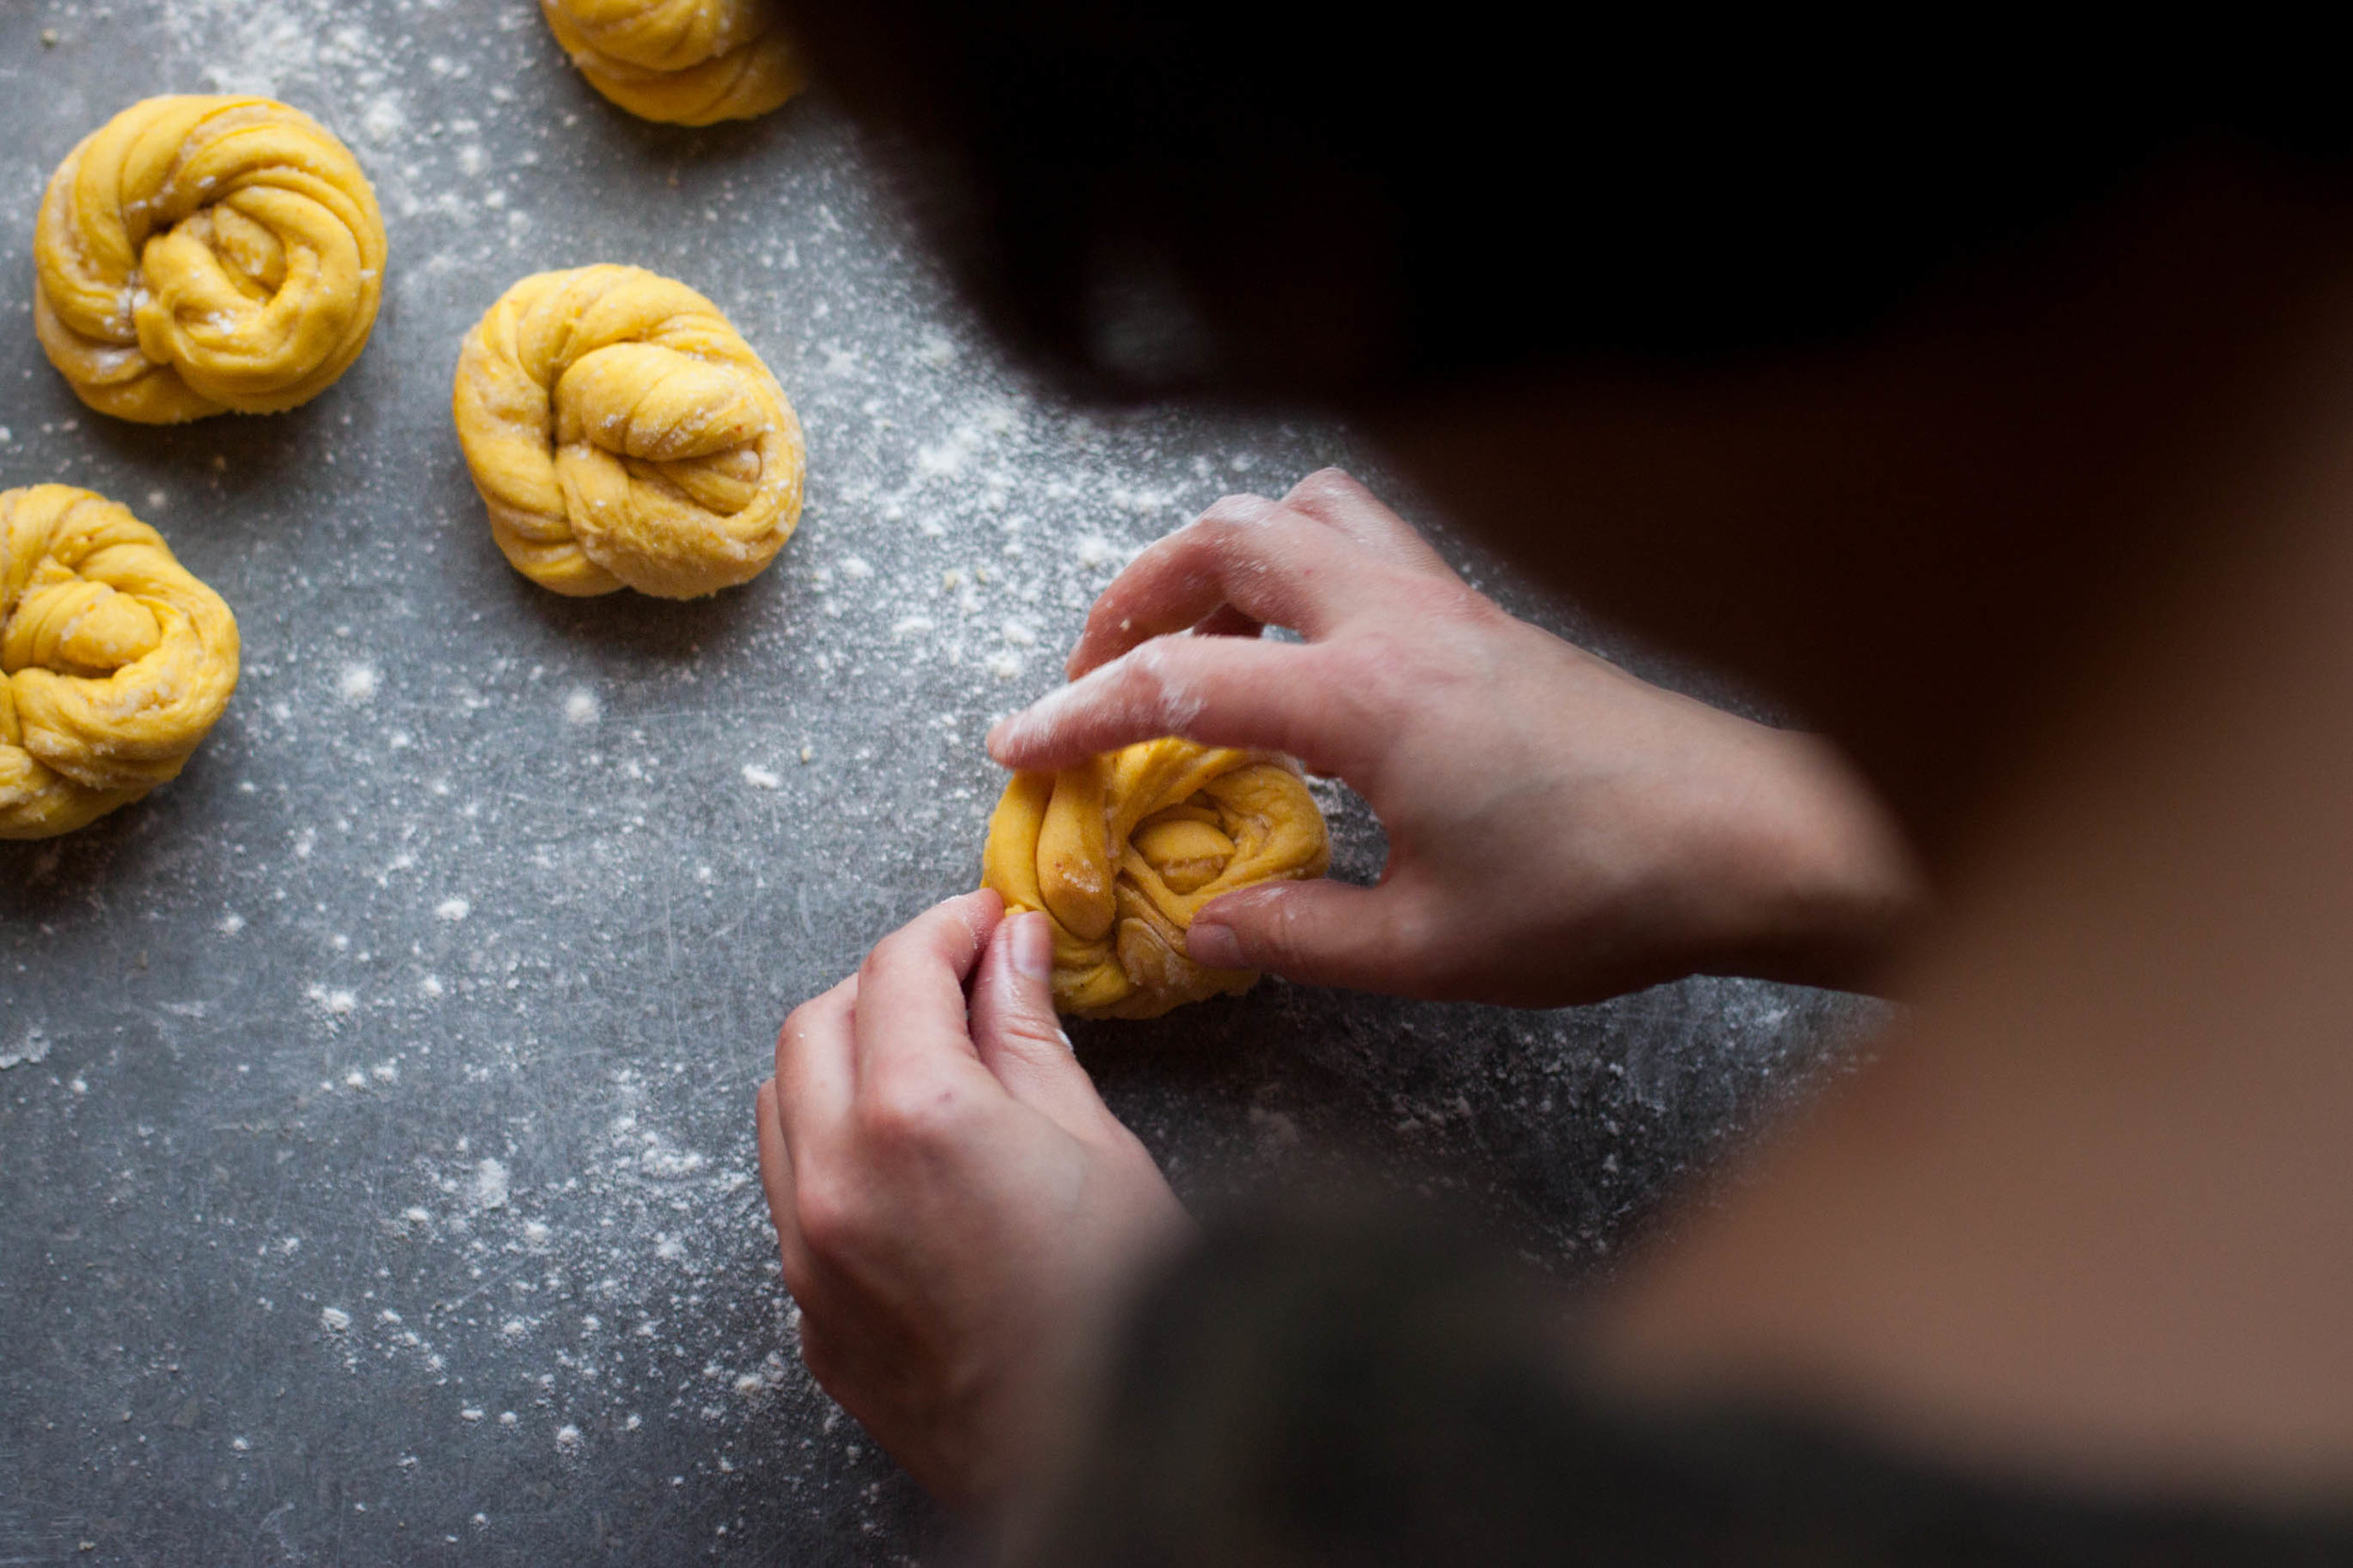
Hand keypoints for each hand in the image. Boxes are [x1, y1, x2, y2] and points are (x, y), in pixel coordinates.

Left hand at [757, 891, 1191, 1507]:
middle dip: (886, 983)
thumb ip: (1029, 1034)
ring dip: (842, 1056)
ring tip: (930, 1061)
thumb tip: (1010, 950)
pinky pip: (790, 1190)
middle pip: (816, 1021)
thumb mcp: (1095, 1143)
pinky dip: (833, 1141)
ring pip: (782, 1102)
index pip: (898, 969)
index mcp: (914, 1117)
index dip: (948, 926)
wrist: (1098, 1468)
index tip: (989, 921)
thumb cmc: (1123, 1312)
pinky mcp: (809, 1315)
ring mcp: (808, 1254)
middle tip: (965, 981)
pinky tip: (909, 1154)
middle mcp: (835, 1178)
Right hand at [988, 470, 1920, 1004]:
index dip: (1077, 716)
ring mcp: (1447, 600)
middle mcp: (1398, 618)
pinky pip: (1362, 537)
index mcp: (1367, 698)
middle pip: (1223, 540)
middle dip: (1129, 599)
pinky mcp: (1484, 613)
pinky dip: (1295, 563)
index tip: (1013, 748)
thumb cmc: (1605, 895)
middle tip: (1091, 680)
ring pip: (1299, 509)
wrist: (1755, 840)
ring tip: (1186, 645)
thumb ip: (1295, 938)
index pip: (1179, 685)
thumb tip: (1200, 934)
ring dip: (1216, 558)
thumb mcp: (1430, 950)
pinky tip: (1297, 652)